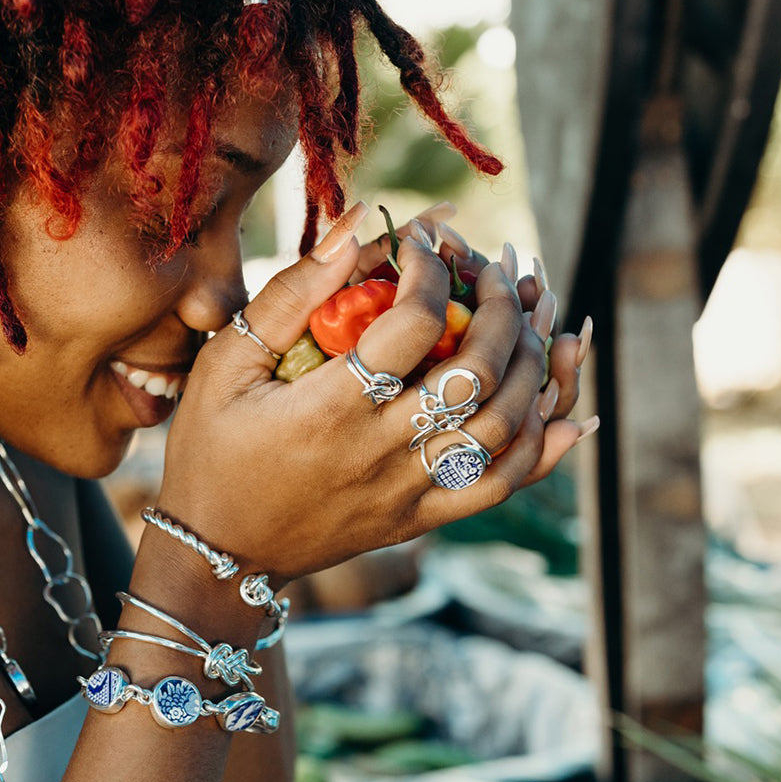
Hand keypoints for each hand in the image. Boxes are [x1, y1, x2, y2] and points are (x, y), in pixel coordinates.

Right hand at [157, 202, 589, 584]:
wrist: (218, 553)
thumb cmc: (210, 448)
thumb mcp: (225, 365)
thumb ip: (290, 295)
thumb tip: (358, 227)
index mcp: (329, 411)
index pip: (411, 324)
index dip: (430, 268)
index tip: (423, 239)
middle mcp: (381, 454)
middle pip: (477, 371)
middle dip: (501, 303)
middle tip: (493, 265)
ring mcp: (409, 493)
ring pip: (506, 426)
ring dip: (535, 361)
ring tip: (537, 311)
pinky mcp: (421, 518)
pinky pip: (503, 486)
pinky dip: (546, 446)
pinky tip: (570, 406)